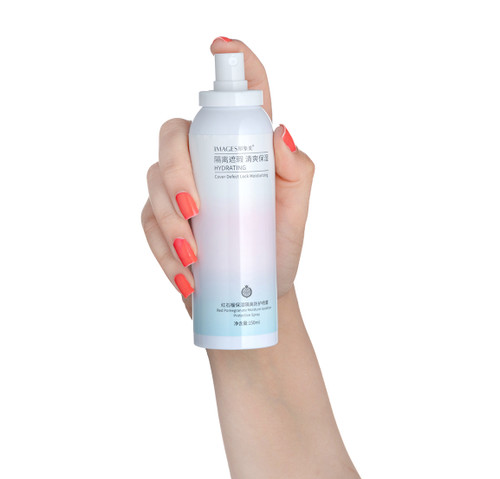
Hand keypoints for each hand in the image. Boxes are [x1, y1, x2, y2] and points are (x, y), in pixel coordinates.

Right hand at [141, 38, 314, 316]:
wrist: (252, 293)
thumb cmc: (277, 246)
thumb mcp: (296, 209)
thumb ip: (295, 169)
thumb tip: (280, 130)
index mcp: (242, 149)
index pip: (235, 98)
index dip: (231, 63)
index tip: (221, 45)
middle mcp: (205, 160)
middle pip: (174, 136)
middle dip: (177, 172)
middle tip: (198, 211)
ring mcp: (179, 190)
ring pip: (153, 181)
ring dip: (169, 220)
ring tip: (195, 257)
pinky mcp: (161, 220)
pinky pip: (147, 223)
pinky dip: (163, 249)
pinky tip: (184, 274)